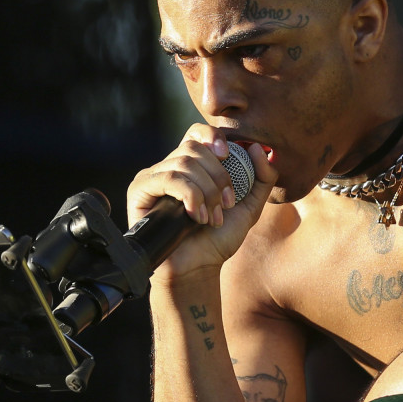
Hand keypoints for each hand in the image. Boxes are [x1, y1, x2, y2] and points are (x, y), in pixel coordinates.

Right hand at [128, 124, 276, 278]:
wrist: (197, 268)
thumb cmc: (218, 239)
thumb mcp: (249, 207)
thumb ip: (262, 178)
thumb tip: (259, 148)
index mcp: (192, 166)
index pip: (197, 133)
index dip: (212, 136)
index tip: (228, 154)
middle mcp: (170, 167)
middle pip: (193, 147)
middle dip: (217, 176)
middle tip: (226, 204)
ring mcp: (153, 177)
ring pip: (183, 162)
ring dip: (205, 191)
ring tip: (211, 217)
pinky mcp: (140, 190)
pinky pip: (167, 178)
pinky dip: (189, 195)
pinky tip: (196, 217)